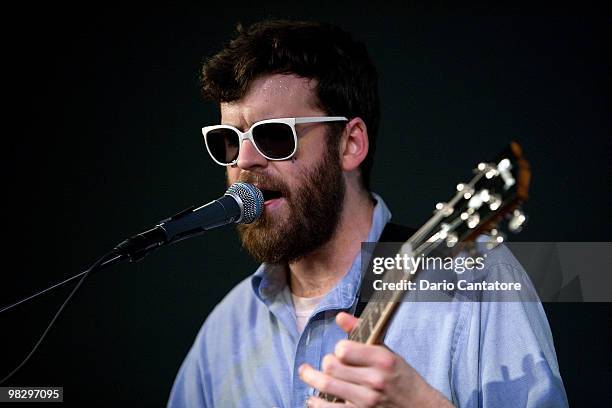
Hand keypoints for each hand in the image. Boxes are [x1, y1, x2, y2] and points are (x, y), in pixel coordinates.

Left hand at [298, 312, 452, 406]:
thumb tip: (340, 316)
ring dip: (312, 379)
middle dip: (325, 363)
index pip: (343, 349)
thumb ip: (362, 332)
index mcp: (382, 359)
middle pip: (331, 367)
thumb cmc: (402, 378)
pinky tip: (312, 399)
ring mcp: (367, 401)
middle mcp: (374, 380)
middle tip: (326, 364)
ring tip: (306, 373)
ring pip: (326, 386)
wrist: (420, 407)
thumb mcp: (387, 352)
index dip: (338, 349)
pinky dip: (316, 403)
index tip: (340, 352)